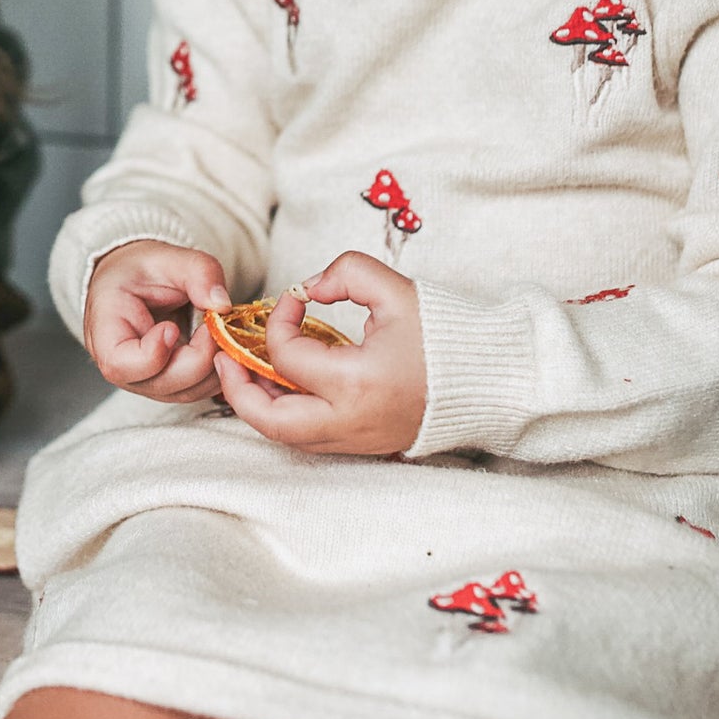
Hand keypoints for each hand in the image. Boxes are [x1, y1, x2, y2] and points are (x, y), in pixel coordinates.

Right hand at [83, 240, 227, 402]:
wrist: (137, 279)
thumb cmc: (141, 269)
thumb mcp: (168, 257)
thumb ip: (198, 272)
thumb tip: (221, 305)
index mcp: (105, 330)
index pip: (120, 364)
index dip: (153, 353)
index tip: (172, 326)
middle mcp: (121, 364)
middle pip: (160, 383)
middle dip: (198, 358)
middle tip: (212, 324)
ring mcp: (145, 379)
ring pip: (183, 393)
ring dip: (212, 366)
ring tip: (217, 330)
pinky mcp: (167, 382)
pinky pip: (196, 390)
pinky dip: (216, 372)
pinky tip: (219, 344)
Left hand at [213, 251, 427, 456]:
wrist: (492, 378)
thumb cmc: (447, 335)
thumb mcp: (395, 289)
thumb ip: (345, 273)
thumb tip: (307, 289)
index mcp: (356, 383)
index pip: (286, 356)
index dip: (277, 321)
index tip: (292, 300)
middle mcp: (351, 421)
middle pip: (270, 422)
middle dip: (238, 389)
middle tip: (227, 358)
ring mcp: (359, 440)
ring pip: (287, 437)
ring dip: (261, 406)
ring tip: (251, 371)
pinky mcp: (368, 446)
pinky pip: (312, 439)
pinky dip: (289, 416)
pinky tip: (286, 386)